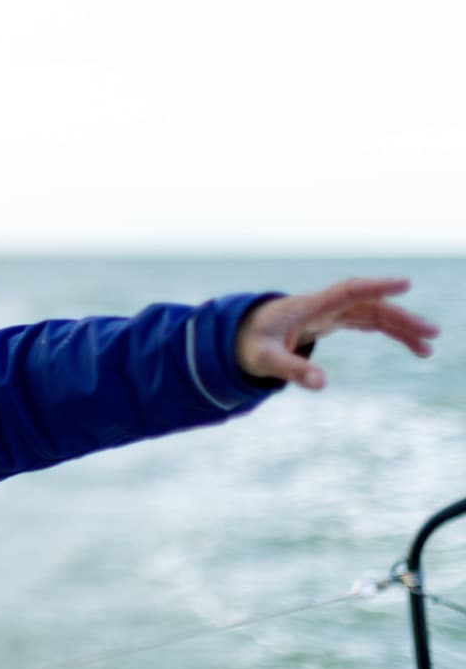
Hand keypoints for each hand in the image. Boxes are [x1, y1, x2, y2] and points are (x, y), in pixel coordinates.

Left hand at [235, 278, 438, 390]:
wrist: (237, 334)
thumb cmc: (247, 344)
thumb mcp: (264, 360)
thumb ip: (290, 370)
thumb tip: (320, 384)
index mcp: (306, 308)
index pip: (346, 292)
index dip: (374, 287)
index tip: (404, 284)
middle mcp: (321, 306)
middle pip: (368, 305)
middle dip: (400, 317)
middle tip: (431, 334)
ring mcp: (328, 312)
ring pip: (371, 313)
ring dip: (400, 327)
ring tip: (427, 348)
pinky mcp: (330, 320)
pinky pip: (366, 321)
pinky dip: (388, 331)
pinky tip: (410, 344)